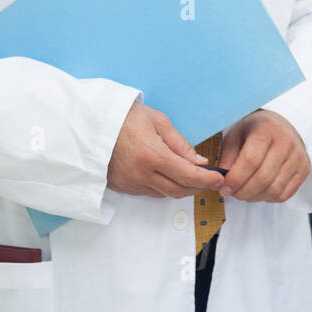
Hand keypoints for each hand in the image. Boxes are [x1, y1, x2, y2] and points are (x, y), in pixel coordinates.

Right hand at [107, 102, 224, 198]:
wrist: (92, 123)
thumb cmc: (124, 117)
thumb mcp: (158, 121)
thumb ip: (181, 144)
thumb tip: (199, 161)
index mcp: (151, 155)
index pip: (187, 175)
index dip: (207, 180)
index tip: (219, 179)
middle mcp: (140, 174)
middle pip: (178, 190)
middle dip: (197, 187)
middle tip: (208, 179)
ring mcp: (129, 183)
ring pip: (164, 194)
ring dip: (180, 188)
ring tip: (189, 176)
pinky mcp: (121, 187)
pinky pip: (149, 193)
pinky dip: (162, 187)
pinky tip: (166, 175)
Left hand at [218, 109, 309, 203]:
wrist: (279, 126)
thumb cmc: (253, 131)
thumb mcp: (235, 136)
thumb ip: (227, 159)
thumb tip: (222, 183)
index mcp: (267, 129)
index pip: (251, 160)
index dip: (235, 179)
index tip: (224, 187)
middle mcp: (286, 141)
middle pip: (263, 178)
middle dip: (243, 192)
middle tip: (232, 193)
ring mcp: (298, 156)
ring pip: (274, 189)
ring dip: (255, 197)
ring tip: (244, 192)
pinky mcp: (304, 169)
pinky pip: (285, 194)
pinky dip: (268, 198)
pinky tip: (259, 191)